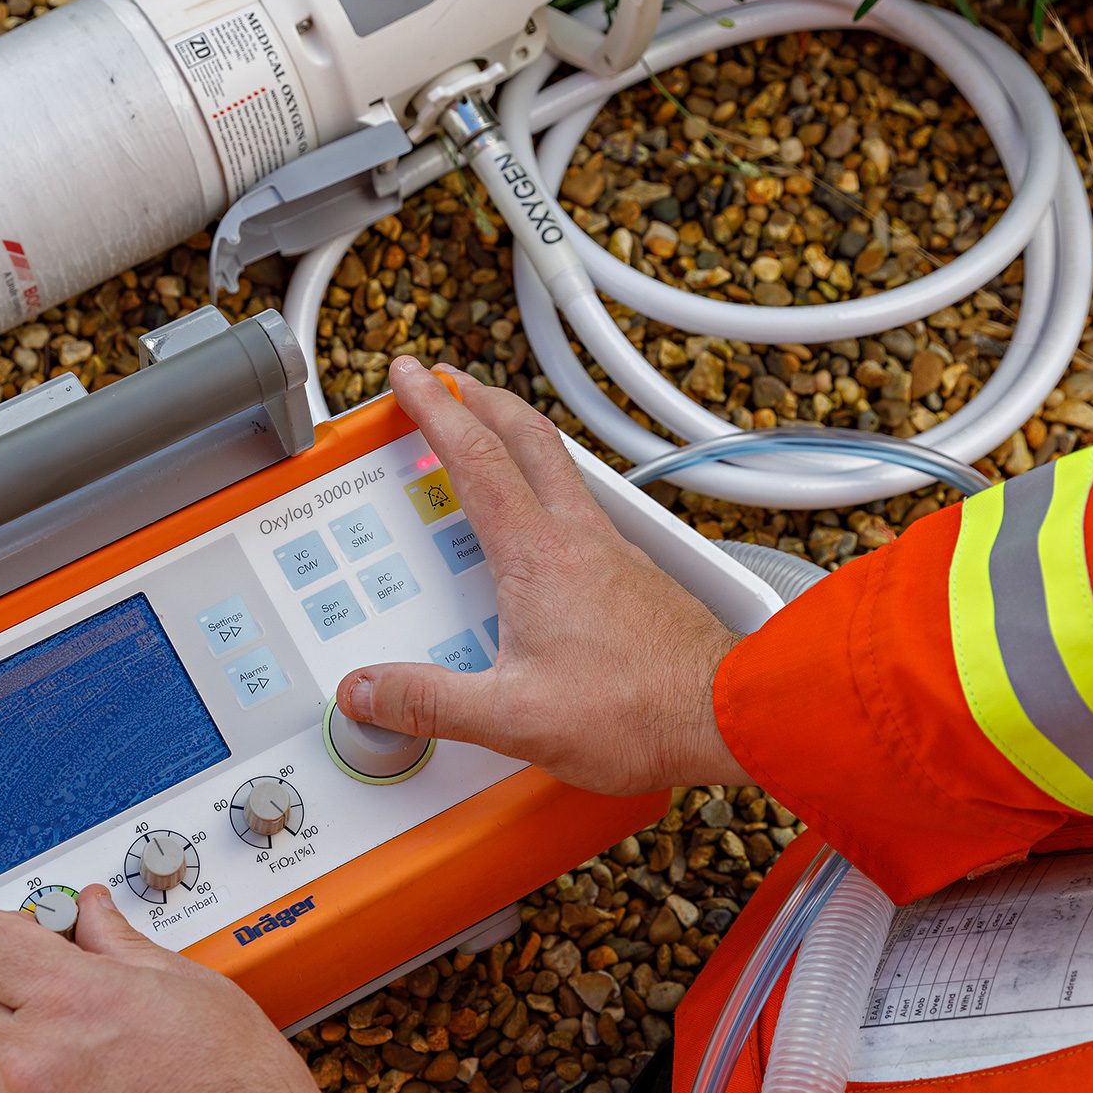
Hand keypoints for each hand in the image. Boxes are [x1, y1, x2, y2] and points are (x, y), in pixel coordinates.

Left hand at [0, 886, 337, 1092]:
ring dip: (25, 1051)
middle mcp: (29, 1062)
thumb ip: (123, 947)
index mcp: (67, 1000)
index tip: (33, 938)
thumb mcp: (193, 991)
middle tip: (80, 999)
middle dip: (21, 992)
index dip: (8, 932)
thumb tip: (94, 917)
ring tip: (98, 1061)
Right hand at [335, 356, 750, 794]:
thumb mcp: (512, 717)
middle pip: (527, 437)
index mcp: (538, 555)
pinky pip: (582, 511)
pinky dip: (547, 490)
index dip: (436, 408)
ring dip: (517, 438)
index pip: (476, 457)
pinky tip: (542, 524)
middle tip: (448, 380)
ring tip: (487, 434)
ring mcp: (613, 553)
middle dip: (480, 399)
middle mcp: (579, 539)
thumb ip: (430, 702)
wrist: (724, 716)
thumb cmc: (638, 711)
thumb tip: (368, 690)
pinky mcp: (635, 577)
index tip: (410, 374)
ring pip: (559, 469)